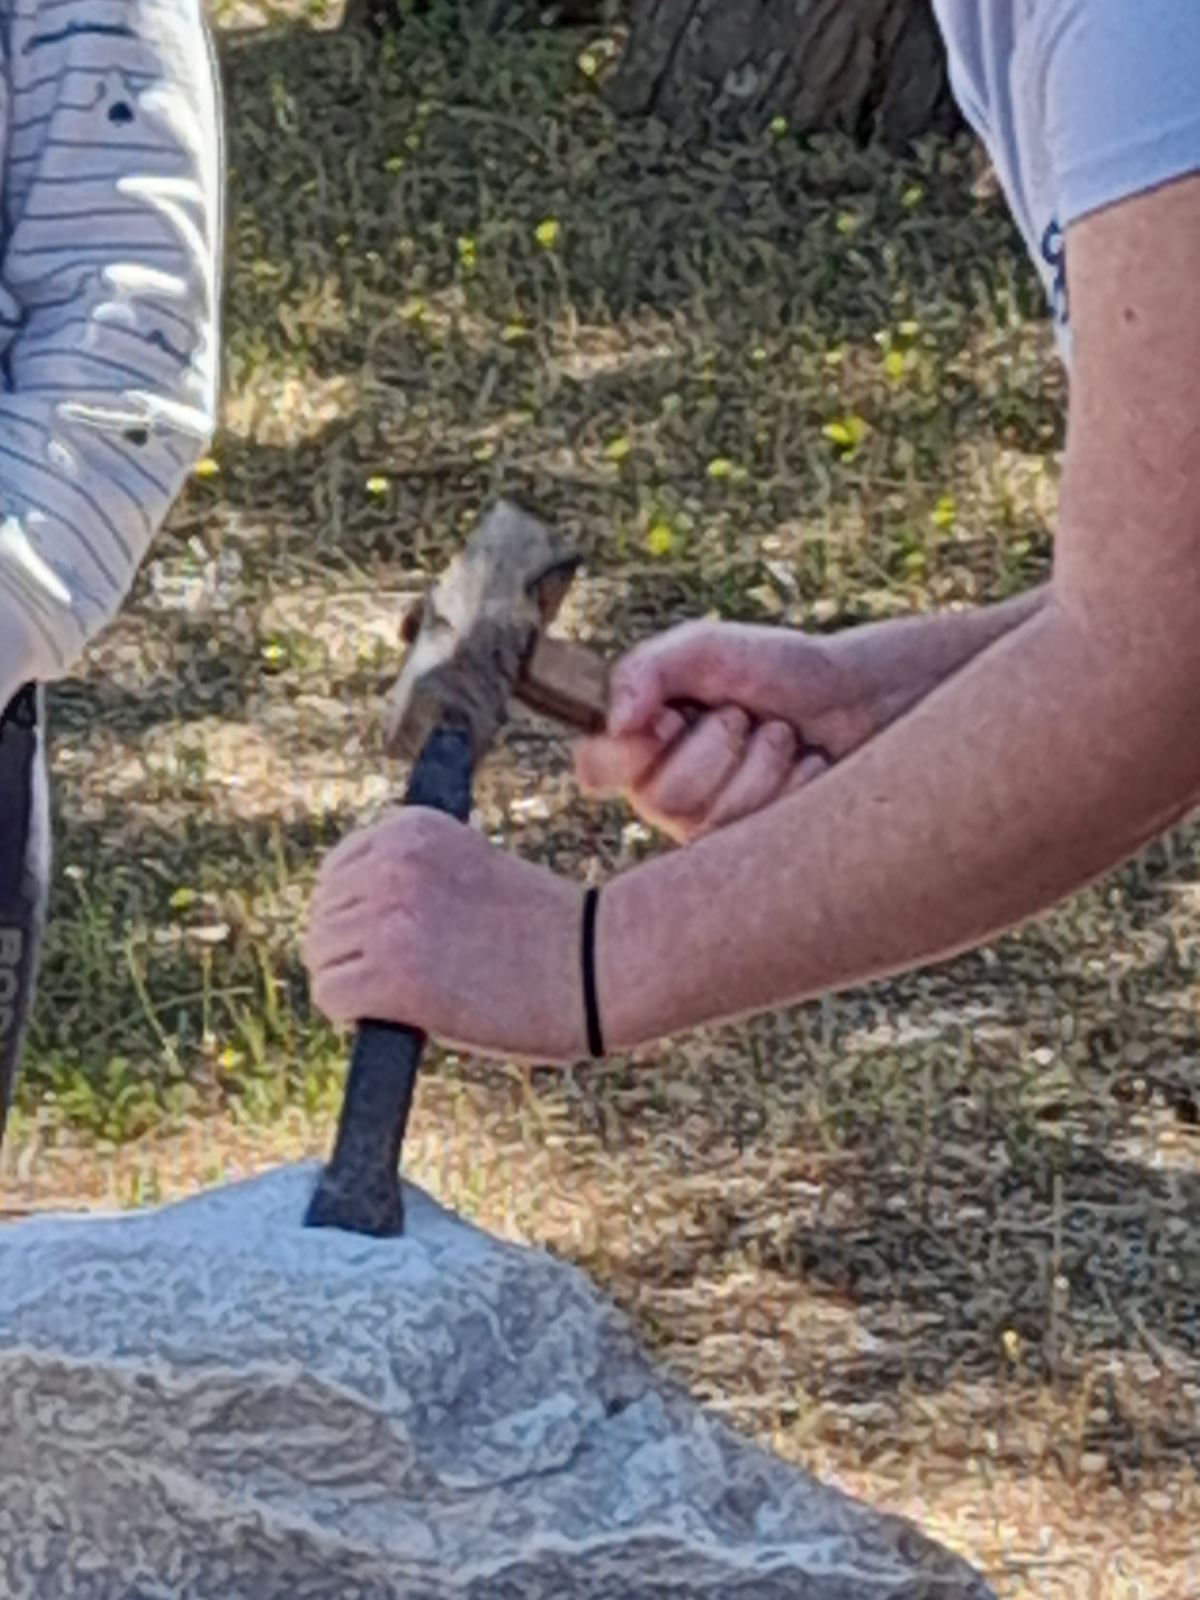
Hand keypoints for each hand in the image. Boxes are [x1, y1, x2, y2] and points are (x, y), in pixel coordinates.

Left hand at [303, 809, 585, 1061]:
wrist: (596, 963)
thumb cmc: (541, 928)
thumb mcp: (467, 869)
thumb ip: (408, 878)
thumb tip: (341, 918)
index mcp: (411, 828)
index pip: (339, 871)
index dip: (358, 914)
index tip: (392, 939)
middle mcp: (392, 863)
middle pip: (323, 917)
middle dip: (352, 951)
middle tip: (401, 978)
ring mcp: (389, 918)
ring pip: (322, 958)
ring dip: (353, 982)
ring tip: (405, 996)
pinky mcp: (392, 975)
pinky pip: (332, 997)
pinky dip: (355, 1014)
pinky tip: (397, 1016)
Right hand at [574, 620, 876, 840]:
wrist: (859, 696)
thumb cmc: (777, 668)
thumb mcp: (706, 649)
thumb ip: (647, 669)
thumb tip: (617, 723)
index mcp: (642, 743)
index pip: (595, 768)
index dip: (629, 752)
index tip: (670, 719)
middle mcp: (665, 792)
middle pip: (660, 798)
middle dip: (715, 744)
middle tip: (743, 715)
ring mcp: (709, 826)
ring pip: (712, 819)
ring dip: (759, 762)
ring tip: (780, 735)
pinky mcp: (754, 850)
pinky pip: (758, 832)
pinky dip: (791, 784)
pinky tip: (806, 765)